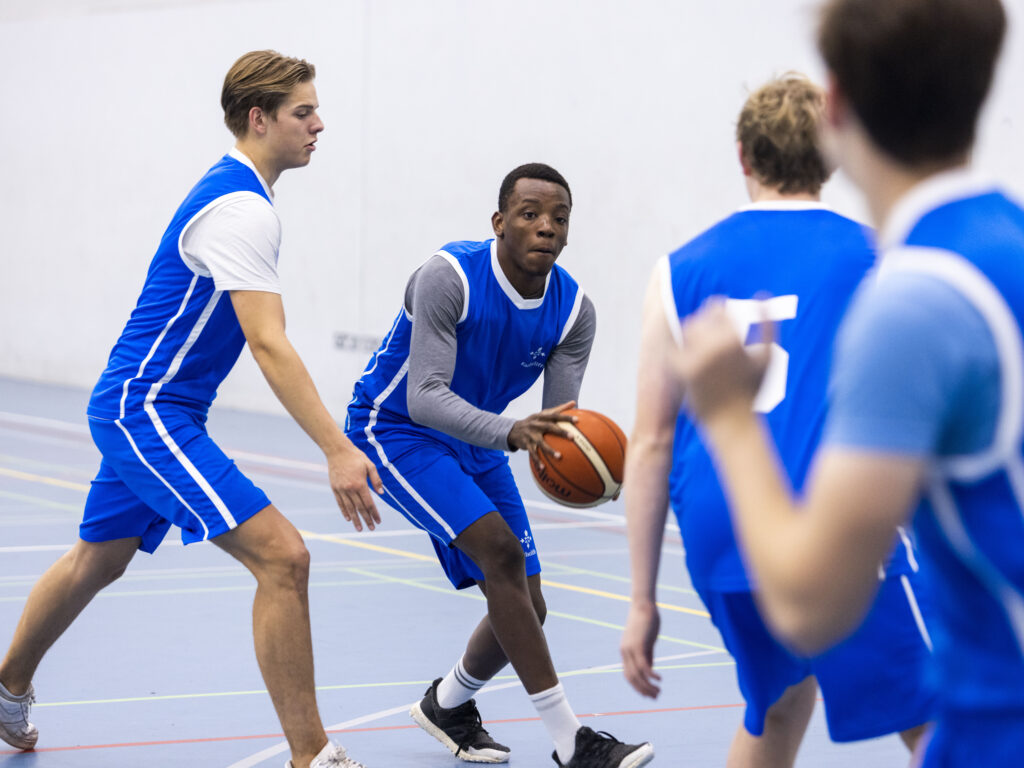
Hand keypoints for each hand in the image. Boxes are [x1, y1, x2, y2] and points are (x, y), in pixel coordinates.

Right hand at [327, 446, 382, 531]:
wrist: (337, 451)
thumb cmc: (356, 457)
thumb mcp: (370, 465)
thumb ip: (376, 480)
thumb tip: (381, 493)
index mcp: (360, 484)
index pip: (369, 503)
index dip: (374, 513)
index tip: (378, 521)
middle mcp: (350, 489)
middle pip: (360, 508)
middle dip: (366, 519)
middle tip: (372, 529)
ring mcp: (341, 489)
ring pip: (349, 508)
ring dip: (355, 519)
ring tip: (360, 528)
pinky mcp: (335, 488)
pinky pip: (340, 503)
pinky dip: (344, 511)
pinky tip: (348, 518)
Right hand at [507, 400, 577, 469]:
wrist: (513, 430)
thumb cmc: (535, 421)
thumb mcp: (544, 414)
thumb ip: (559, 409)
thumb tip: (574, 402)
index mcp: (542, 417)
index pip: (555, 415)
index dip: (566, 417)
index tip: (577, 421)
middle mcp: (536, 424)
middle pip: (549, 427)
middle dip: (561, 432)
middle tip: (572, 437)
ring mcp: (531, 435)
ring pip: (541, 443)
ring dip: (550, 450)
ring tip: (560, 457)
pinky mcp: (526, 444)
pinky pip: (532, 454)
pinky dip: (537, 461)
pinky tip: (543, 469)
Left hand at [621, 602, 661, 697]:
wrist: (643, 604)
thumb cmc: (646, 621)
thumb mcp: (646, 641)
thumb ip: (647, 656)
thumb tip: (649, 671)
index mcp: (625, 652)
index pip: (628, 675)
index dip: (638, 687)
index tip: (649, 694)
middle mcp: (625, 652)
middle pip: (632, 678)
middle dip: (643, 690)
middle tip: (656, 697)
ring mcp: (630, 649)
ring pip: (638, 675)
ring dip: (648, 686)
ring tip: (659, 692)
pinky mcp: (638, 645)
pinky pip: (643, 665)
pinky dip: (651, 675)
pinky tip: (660, 679)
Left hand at [676, 298, 771, 421]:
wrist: (731, 421)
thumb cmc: (751, 390)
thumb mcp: (766, 358)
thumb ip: (768, 324)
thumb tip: (762, 292)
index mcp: (732, 339)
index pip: (715, 308)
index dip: (716, 307)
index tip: (718, 311)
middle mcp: (711, 346)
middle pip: (700, 317)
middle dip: (705, 319)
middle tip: (708, 323)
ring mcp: (693, 358)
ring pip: (686, 330)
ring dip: (692, 329)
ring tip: (701, 336)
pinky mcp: (680, 371)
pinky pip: (673, 346)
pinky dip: (677, 343)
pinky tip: (684, 347)